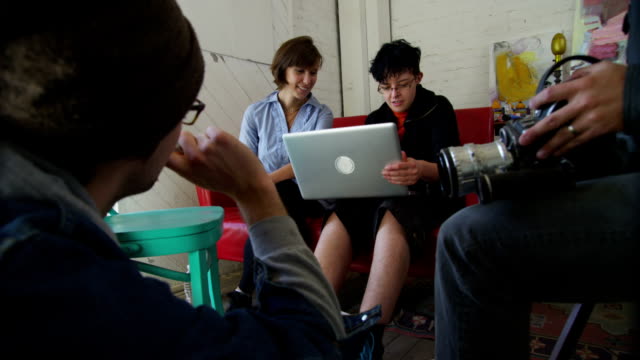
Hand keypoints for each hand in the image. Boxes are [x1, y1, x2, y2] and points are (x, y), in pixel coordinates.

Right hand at [167, 127, 285, 223]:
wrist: (249, 185)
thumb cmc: (224, 183)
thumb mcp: (198, 179)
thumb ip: (184, 165)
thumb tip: (170, 149)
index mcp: (186, 170)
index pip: (164, 153)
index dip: (165, 146)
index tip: (171, 146)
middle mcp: (194, 157)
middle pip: (182, 136)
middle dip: (191, 140)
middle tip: (204, 152)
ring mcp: (207, 146)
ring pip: (200, 134)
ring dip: (207, 141)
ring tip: (220, 155)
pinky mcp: (220, 137)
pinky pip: (211, 129)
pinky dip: (217, 135)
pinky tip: (225, 148)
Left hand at [382, 151, 420, 185]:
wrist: (421, 169)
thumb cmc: (413, 164)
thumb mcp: (409, 159)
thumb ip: (404, 157)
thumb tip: (401, 152)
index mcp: (412, 164)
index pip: (400, 165)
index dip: (392, 166)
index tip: (386, 167)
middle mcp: (413, 171)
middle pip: (399, 173)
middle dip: (390, 173)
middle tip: (383, 172)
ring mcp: (413, 177)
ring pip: (400, 179)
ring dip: (391, 178)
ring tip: (386, 176)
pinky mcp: (412, 182)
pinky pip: (402, 183)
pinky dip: (395, 182)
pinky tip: (390, 180)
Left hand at [519, 61, 625, 158]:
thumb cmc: (619, 78)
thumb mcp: (598, 68)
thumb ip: (578, 75)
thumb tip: (563, 82)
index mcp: (580, 86)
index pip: (551, 94)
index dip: (538, 101)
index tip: (530, 106)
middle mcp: (581, 104)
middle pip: (553, 120)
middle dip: (536, 131)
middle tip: (523, 140)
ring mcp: (589, 119)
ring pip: (565, 135)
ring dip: (550, 146)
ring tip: (538, 154)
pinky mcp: (598, 130)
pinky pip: (579, 141)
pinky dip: (567, 148)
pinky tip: (557, 153)